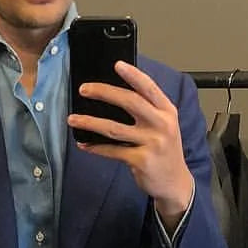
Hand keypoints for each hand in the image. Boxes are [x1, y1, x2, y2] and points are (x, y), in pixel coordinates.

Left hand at [68, 61, 194, 225]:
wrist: (175, 183)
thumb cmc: (165, 151)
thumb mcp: (164, 125)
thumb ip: (148, 110)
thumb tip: (115, 96)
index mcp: (167, 111)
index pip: (149, 88)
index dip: (133, 75)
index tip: (117, 64)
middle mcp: (161, 124)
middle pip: (130, 102)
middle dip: (104, 92)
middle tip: (84, 89)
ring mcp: (152, 143)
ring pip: (115, 128)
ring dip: (90, 122)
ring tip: (73, 118)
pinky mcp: (141, 160)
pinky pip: (113, 151)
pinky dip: (96, 147)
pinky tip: (84, 143)